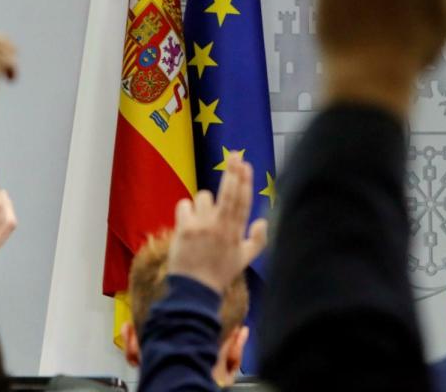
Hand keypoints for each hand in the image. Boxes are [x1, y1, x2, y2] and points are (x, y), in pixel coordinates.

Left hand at [167, 154, 267, 293]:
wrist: (194, 290)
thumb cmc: (220, 273)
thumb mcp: (245, 260)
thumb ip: (258, 240)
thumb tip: (262, 221)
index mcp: (236, 232)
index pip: (242, 201)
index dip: (245, 181)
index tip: (246, 165)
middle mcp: (221, 226)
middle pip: (228, 192)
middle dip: (233, 172)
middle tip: (235, 156)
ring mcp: (202, 226)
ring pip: (203, 197)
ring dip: (203, 203)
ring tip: (202, 220)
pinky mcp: (184, 229)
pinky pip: (184, 205)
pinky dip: (185, 210)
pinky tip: (187, 223)